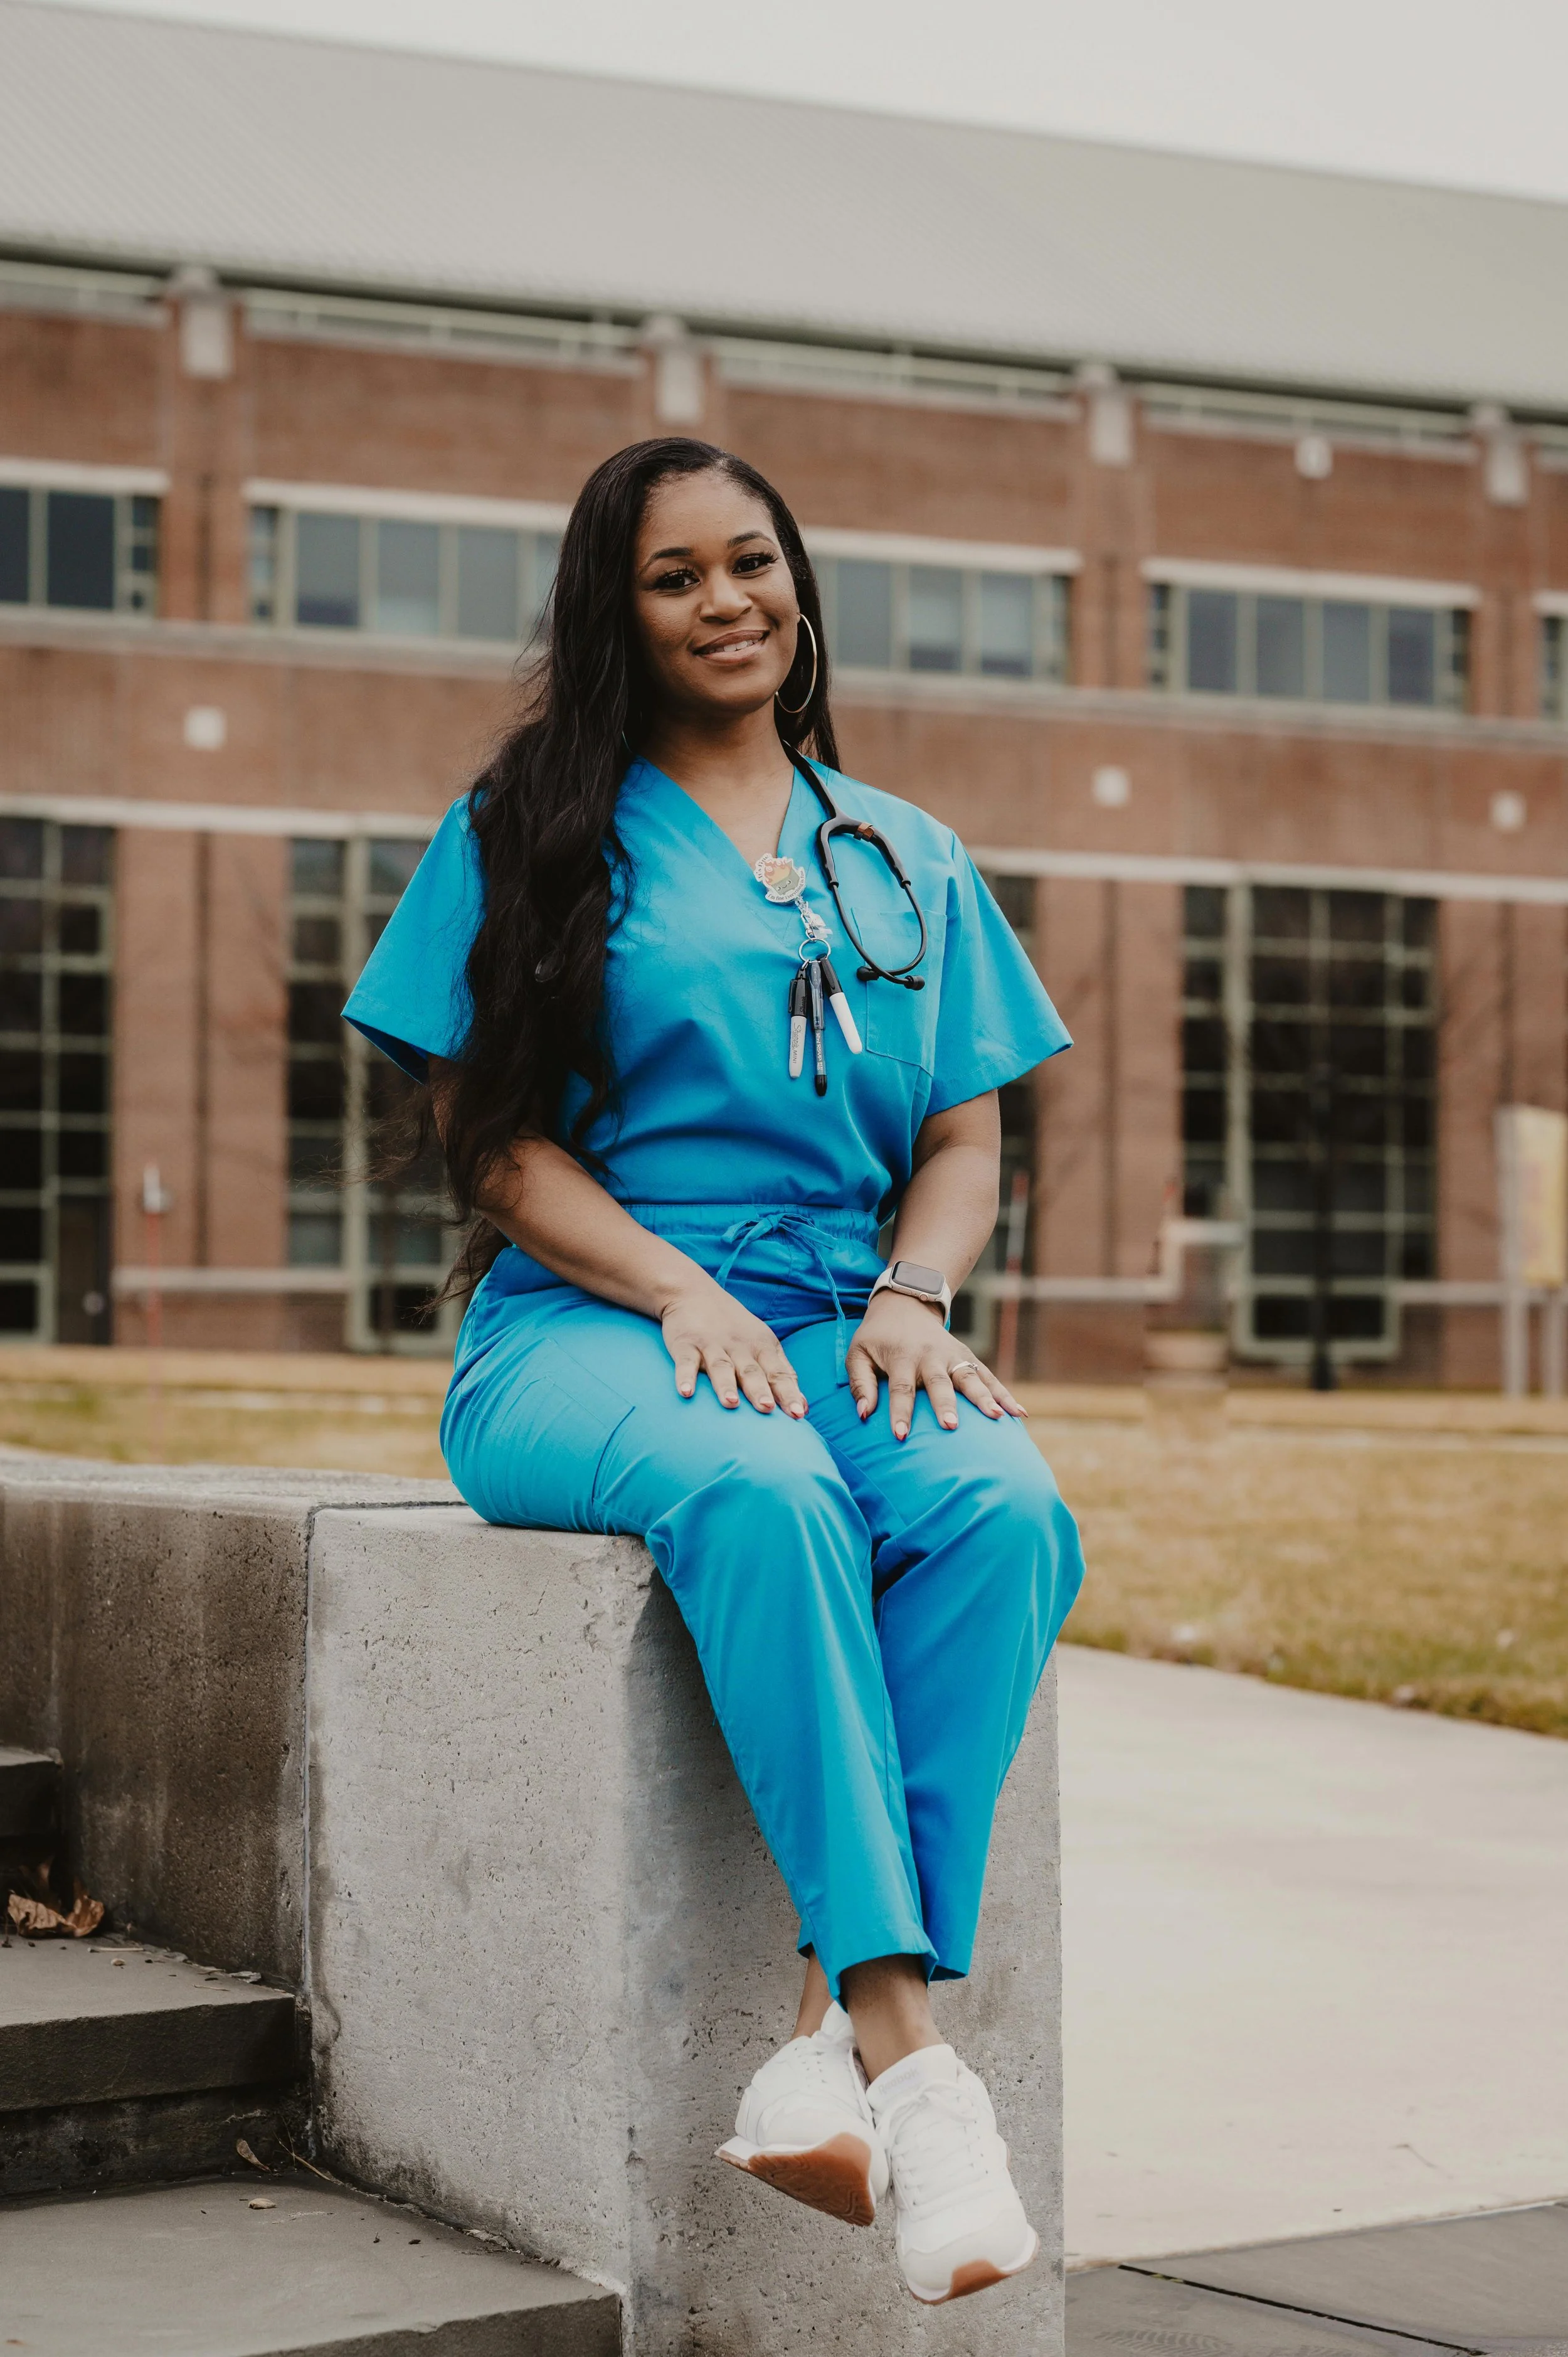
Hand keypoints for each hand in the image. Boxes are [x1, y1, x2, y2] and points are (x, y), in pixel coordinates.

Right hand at [661, 1280, 806, 1415]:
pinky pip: (686, 1362)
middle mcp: (739, 1346)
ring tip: (730, 1403)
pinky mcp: (685, 1344)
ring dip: (726, 1385)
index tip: (797, 1413)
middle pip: (751, 1371)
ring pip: (721, 1366)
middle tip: (767, 1408)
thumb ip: (782, 1373)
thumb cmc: (735, 1327)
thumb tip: (802, 1408)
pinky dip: (685, 1376)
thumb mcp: (763, 1343)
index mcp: (762, 1347)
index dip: (788, 1392)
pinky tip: (685, 1392)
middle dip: (759, 1390)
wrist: (694, 1292)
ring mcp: (711, 1344)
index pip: (778, 1372)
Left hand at [846, 1292, 1025, 1440]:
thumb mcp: (857, 1354)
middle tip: (951, 1426)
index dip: (900, 1411)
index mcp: (901, 1355)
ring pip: (971, 1378)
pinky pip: (989, 1377)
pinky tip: (1019, 1414)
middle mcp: (930, 1355)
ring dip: (984, 1398)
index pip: (900, 1387)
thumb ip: (860, 1384)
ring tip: (997, 1418)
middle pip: (939, 1382)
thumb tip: (864, 1415)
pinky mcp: (968, 1357)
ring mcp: (953, 1355)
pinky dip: (1004, 1394)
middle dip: (946, 1404)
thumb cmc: (877, 1337)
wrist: (905, 1304)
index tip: (900, 1436)